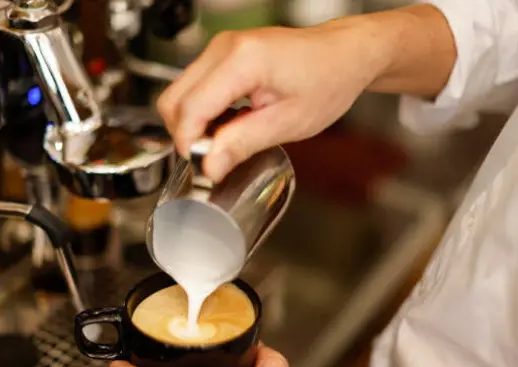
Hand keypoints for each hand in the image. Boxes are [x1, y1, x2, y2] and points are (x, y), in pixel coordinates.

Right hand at [156, 17, 386, 181]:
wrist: (344, 55)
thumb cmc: (328, 80)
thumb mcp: (288, 122)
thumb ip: (243, 143)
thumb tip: (209, 165)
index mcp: (242, 60)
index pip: (190, 109)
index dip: (190, 144)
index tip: (203, 167)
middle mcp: (224, 47)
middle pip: (173, 99)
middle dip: (186, 135)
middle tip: (213, 157)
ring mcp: (221, 47)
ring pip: (179, 93)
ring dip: (193, 124)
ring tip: (226, 140)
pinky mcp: (223, 54)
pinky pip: (194, 86)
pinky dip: (202, 111)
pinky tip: (228, 124)